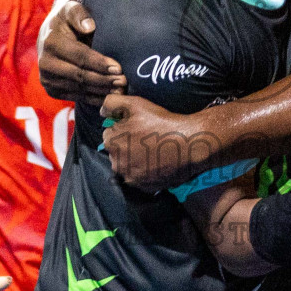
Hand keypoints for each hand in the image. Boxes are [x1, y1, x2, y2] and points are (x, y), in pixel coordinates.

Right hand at [39, 1, 124, 106]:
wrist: (51, 34)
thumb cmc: (67, 20)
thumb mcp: (72, 9)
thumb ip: (79, 14)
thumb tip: (89, 26)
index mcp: (50, 42)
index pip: (79, 56)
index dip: (99, 63)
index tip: (118, 68)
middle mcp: (45, 63)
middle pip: (79, 75)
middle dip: (103, 80)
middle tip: (123, 81)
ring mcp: (47, 79)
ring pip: (79, 88)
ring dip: (101, 91)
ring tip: (120, 90)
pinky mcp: (52, 90)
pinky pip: (76, 97)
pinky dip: (94, 98)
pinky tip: (109, 96)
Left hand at [101, 93, 217, 190]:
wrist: (188, 143)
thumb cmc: (161, 122)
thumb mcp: (135, 103)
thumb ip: (112, 103)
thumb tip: (102, 111)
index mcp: (112, 143)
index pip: (110, 135)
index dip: (123, 129)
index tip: (137, 128)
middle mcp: (117, 163)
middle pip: (117, 152)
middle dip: (126, 146)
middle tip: (146, 139)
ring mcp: (131, 177)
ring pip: (128, 166)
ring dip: (135, 160)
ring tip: (152, 151)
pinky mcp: (145, 187)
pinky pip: (141, 178)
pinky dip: (146, 172)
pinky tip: (157, 162)